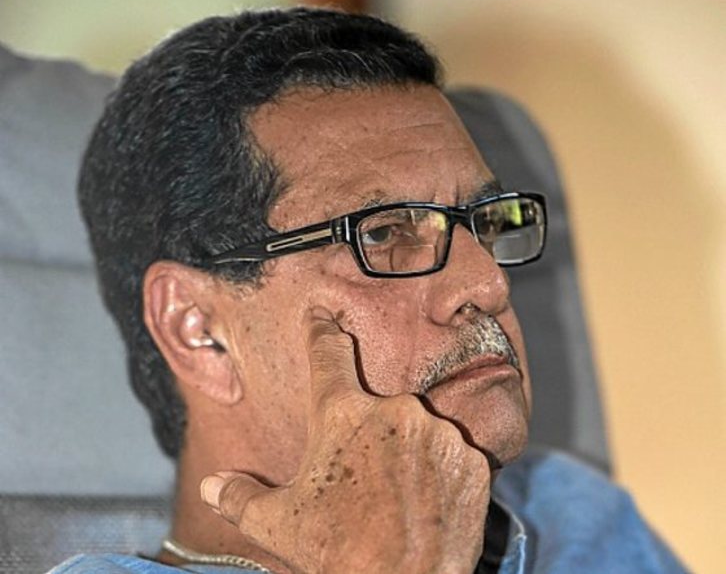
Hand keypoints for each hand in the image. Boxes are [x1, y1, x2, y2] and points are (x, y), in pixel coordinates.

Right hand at [201, 307, 490, 573]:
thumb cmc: (339, 553)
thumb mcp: (279, 524)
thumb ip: (240, 498)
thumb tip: (212, 486)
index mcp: (344, 414)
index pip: (328, 354)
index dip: (322, 332)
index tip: (323, 315)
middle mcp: (395, 411)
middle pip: (378, 408)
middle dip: (370, 437)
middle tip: (364, 483)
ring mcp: (438, 432)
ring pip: (417, 432)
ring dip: (407, 456)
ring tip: (396, 501)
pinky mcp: (472, 458)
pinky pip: (453, 455)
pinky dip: (441, 474)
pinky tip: (427, 505)